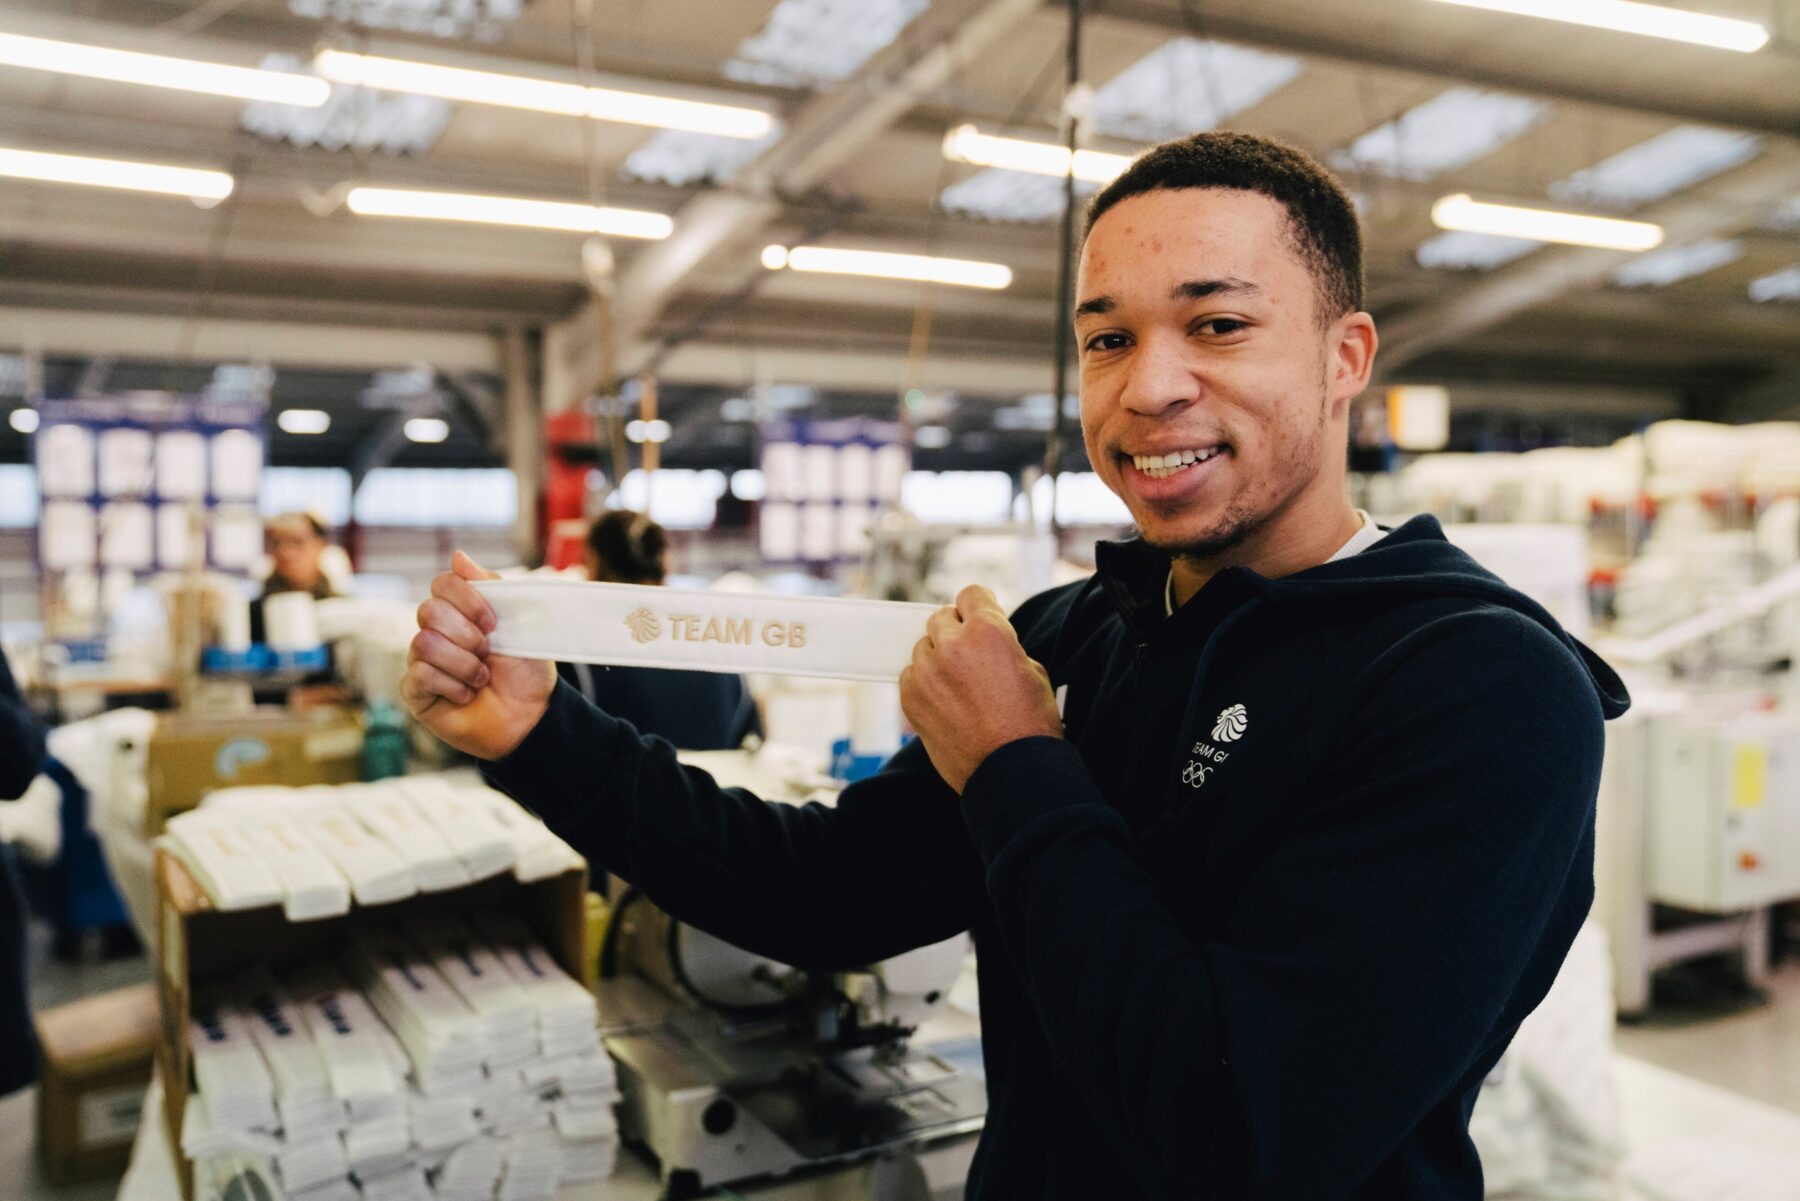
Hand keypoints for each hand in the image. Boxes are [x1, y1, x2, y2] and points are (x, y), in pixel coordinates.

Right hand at [402, 551, 555, 760]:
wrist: (531, 716)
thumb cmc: (525, 669)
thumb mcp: (518, 622)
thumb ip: (490, 586)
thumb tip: (457, 556)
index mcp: (459, 612)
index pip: (442, 583)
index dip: (467, 599)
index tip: (493, 622)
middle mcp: (435, 632)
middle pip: (429, 610)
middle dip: (467, 634)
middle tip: (489, 652)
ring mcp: (422, 661)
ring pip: (424, 643)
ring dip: (463, 664)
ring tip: (482, 678)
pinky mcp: (416, 692)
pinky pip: (421, 675)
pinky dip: (454, 686)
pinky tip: (467, 696)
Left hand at [899, 585, 1061, 793]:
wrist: (1011, 772)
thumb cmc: (1030, 724)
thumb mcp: (1032, 671)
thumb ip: (1003, 646)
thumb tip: (987, 642)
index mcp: (988, 631)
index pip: (971, 594)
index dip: (979, 607)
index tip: (980, 619)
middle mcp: (951, 644)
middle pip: (942, 619)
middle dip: (956, 633)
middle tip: (971, 657)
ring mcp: (926, 671)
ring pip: (923, 647)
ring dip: (938, 658)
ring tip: (960, 685)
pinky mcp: (910, 698)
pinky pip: (911, 675)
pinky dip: (925, 683)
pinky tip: (946, 702)